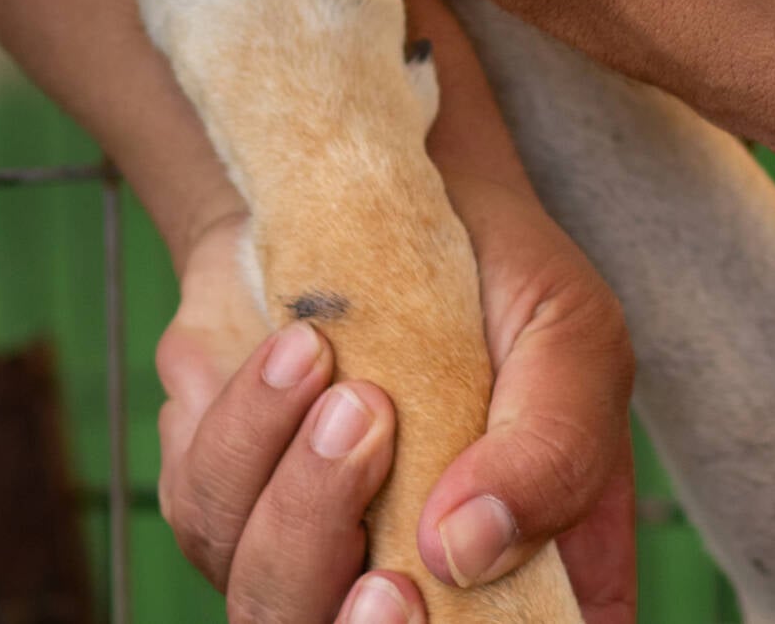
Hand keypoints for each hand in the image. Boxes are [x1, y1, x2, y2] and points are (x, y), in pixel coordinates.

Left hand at [155, 0, 635, 622]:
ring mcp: (312, 556)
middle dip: (348, 605)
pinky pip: (204, 508)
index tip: (423, 596)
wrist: (383, 191)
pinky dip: (243, 423)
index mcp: (538, 571)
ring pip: (268, 601)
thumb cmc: (507, 278)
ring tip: (335, 369)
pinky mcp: (225, 505)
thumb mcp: (571, 335)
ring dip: (296, 487)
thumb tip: (463, 551)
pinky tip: (296, 349)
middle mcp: (420, 587)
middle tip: (375, 463)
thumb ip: (554, 447)